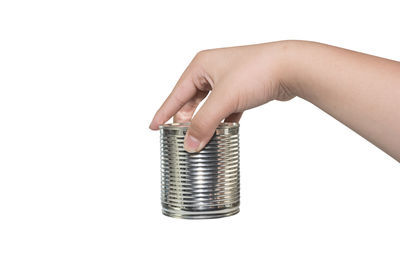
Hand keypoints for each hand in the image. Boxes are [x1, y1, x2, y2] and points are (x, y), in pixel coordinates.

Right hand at [149, 41, 294, 151]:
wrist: (291, 67)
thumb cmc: (257, 71)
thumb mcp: (224, 99)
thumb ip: (204, 124)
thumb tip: (190, 145)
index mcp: (201, 66)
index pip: (176, 94)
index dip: (164, 112)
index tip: (153, 127)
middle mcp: (213, 70)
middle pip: (192, 101)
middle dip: (187, 120)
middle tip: (181, 138)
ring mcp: (228, 79)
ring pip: (210, 105)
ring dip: (206, 122)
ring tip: (200, 138)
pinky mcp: (242, 89)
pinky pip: (226, 107)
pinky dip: (222, 120)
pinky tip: (222, 131)